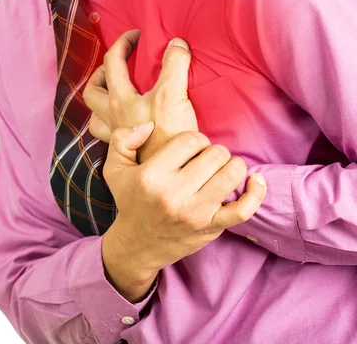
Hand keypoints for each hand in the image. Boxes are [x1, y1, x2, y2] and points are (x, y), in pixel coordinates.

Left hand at [83, 30, 197, 162]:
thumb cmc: (169, 137)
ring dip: (100, 99)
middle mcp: (112, 116)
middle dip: (102, 71)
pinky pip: (107, 134)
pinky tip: (122, 121)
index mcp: (120, 99)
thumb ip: (174, 64)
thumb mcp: (173, 95)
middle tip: (119, 63)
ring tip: (114, 91)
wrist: (170, 174)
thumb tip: (176, 43)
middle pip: (92, 89)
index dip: (123, 42)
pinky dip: (109, 123)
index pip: (112, 61)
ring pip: (94, 114)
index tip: (137, 36)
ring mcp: (116, 134)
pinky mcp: (124, 150)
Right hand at [101, 123, 266, 302]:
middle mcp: (173, 194)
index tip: (191, 150)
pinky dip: (255, 193)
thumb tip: (148, 125)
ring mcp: (194, 212)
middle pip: (214, 154)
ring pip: (231, 173)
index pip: (190, 140)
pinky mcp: (210, 227)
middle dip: (213, 152)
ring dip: (232, 166)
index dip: (196, 139)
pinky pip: (244, 209)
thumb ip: (122, 139)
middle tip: (205, 162)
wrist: (137, 245)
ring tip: (221, 171)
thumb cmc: (130, 201)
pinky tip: (255, 181)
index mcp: (151, 175)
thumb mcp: (114, 169)